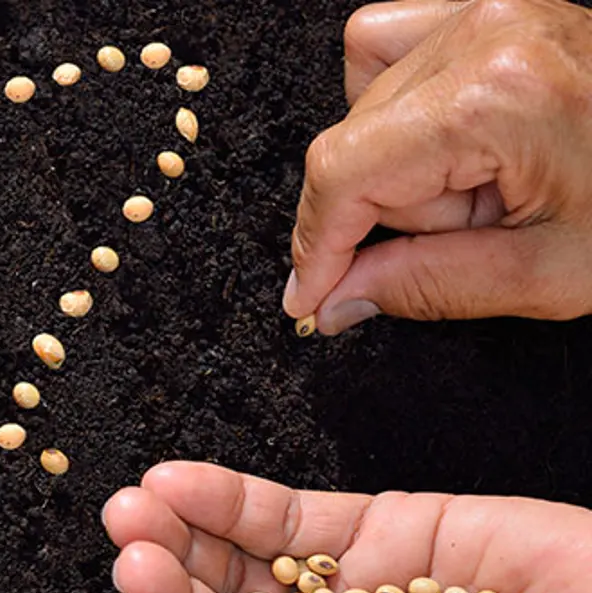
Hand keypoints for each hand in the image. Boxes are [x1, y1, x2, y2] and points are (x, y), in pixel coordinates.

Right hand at [283, 0, 591, 333]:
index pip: (343, 172)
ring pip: (366, 97)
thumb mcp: (547, 274)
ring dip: (402, 159)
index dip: (314, 246)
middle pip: (354, 141)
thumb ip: (423, 286)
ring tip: (483, 183)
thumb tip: (334, 298)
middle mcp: (488, 33)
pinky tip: (453, 137)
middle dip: (389, 209)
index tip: (310, 295)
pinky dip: (399, 101)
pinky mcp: (494, 5)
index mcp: (499, 97)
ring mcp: (492, 7)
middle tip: (472, 230)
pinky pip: (392, 43)